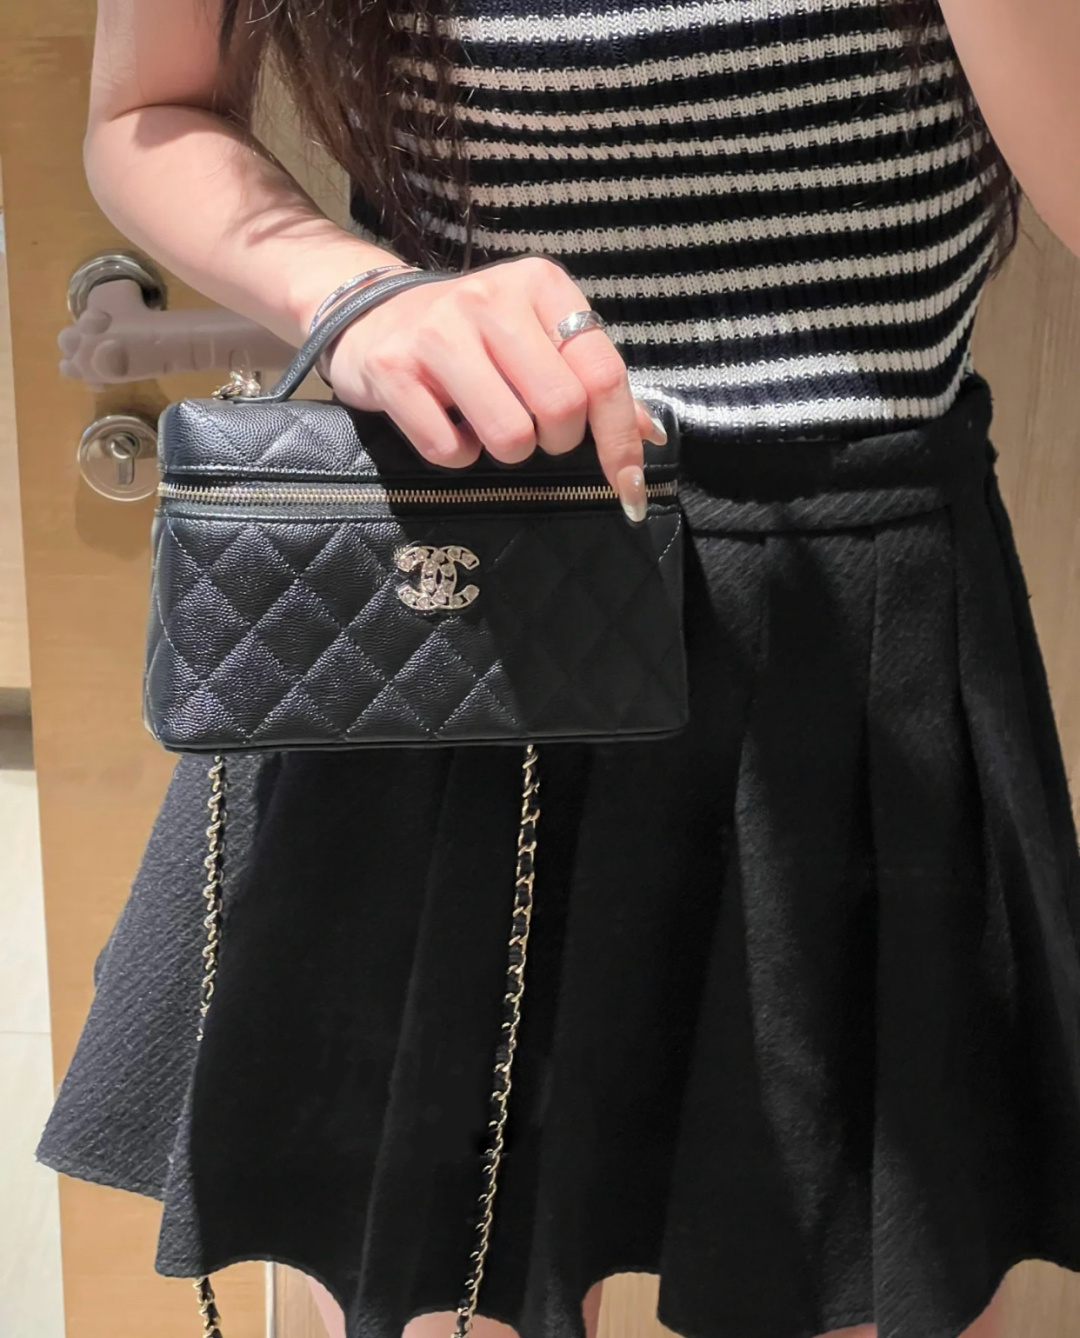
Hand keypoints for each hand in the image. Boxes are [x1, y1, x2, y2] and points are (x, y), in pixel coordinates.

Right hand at [321, 256, 668, 520]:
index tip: (628, 487)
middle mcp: (490, 298)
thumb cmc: (471, 337)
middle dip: (556, 443)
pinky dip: (457, 455)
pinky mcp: (392, 369)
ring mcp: (437, 332)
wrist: (369, 315)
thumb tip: (648, 434)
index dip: (620, 441)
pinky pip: (449, 450)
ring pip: (510, 435)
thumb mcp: (536, 340)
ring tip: (486, 425)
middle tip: (535, 433)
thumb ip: (591, 381)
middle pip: (561, 409)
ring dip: (506, 453)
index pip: (602, 374)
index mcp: (540, 284)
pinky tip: (447, 424)